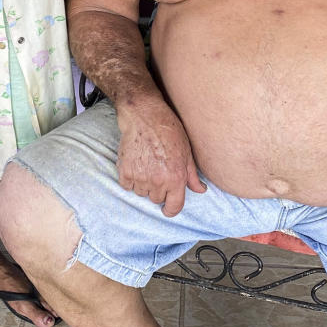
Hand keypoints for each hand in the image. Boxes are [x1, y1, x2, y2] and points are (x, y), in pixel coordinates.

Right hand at [116, 97, 205, 216]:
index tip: (168, 208)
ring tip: (146, 165)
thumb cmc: (168, 131)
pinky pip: (127, 186)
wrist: (145, 116)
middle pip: (156, 199)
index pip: (174, 207)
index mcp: (176, 178)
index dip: (171, 210)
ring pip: (141, 193)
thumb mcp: (187, 152)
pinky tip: (135, 165)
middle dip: (158, 190)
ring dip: (143, 184)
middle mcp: (158, 181)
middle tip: (157, 172)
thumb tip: (200, 190)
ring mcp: (140, 177)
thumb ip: (192, 175)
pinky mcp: (125, 171)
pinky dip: (130, 179)